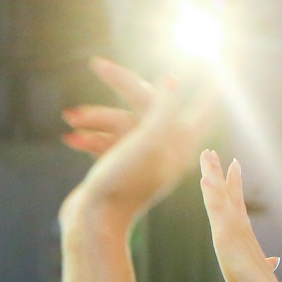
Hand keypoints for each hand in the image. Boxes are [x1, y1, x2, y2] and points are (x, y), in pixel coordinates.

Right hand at [61, 58, 216, 224]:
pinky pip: (106, 142)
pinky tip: (70, 138)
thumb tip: (172, 78)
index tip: (211, 56)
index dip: (205, 81)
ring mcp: (139, 159)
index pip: (201, 105)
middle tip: (96, 64)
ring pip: (119, 122)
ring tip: (70, 118)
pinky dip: (89, 137)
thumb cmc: (122, 184)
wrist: (93, 225)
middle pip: (146, 102)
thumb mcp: (148, 141)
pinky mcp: (118, 168)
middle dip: (118, 84)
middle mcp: (163, 149)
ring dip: (94, 118)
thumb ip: (164, 107)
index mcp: (178, 143)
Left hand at [200, 151, 281, 281]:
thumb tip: (274, 261)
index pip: (237, 203)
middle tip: (211, 152)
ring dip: (212, 174)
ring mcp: (233, 228)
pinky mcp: (227, 235)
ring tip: (205, 155)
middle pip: (228, 192)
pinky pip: (217, 209)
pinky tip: (205, 179)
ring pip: (221, 195)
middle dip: (220, 172)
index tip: (233, 166)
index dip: (234, 184)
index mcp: (244, 234)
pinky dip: (211, 192)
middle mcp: (239, 227)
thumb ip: (265, 265)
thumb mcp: (260, 273)